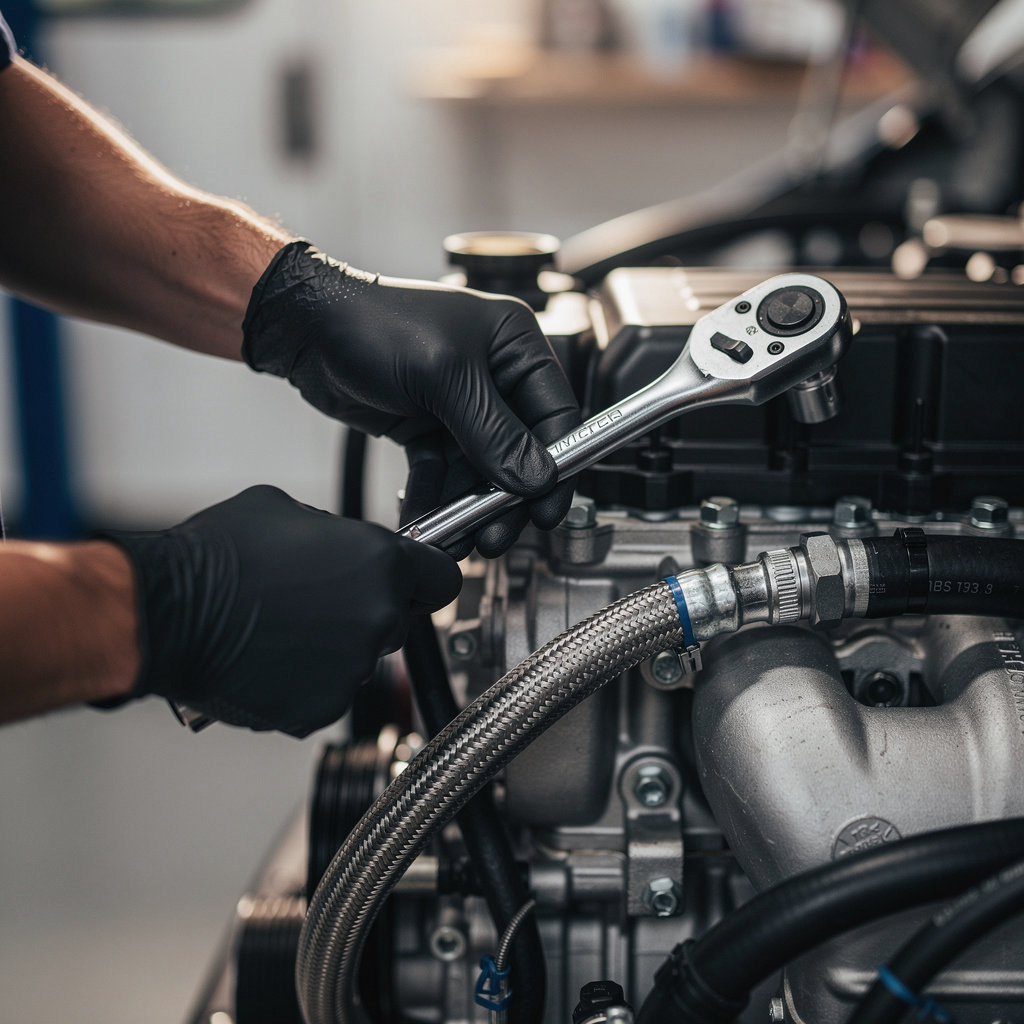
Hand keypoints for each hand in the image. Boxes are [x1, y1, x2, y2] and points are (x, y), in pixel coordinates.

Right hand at [105, 486, 461, 736]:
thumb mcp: (288, 510)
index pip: (442, 577)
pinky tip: (272, 658)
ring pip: (361, 657)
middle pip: (398, 619)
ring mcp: (352, 668)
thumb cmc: (220, 555)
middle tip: (321, 601)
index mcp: (382, 563)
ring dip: (335, 647)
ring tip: (286, 629)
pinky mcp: (322, 708)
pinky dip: (307, 681)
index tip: (413, 581)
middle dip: (368, 610)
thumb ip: (334, 532)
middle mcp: (378, 618)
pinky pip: (329, 691)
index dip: (425, 576)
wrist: (168, 611)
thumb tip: (342, 545)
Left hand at [242, 241, 580, 557]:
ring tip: (458, 538)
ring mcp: (461, 404)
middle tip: (496, 534)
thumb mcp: (443, 377)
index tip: (547, 510)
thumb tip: (536, 479)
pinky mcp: (429, 426)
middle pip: (521, 451)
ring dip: (469, 507)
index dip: (557, 466)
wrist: (305, 329)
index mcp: (514, 345)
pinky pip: (443, 473)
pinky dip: (437, 499)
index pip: (557, 414)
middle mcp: (494, 375)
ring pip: (480, 470)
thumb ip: (493, 433)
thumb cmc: (374, 324)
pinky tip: (429, 524)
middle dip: (507, 496)